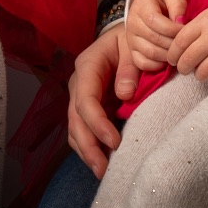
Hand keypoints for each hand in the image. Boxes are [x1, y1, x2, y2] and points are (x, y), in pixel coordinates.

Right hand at [65, 25, 134, 177]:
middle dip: (88, 146)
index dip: (97, 123)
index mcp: (87, 66)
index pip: (85, 100)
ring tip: (102, 172)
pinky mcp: (87, 108)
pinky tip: (101, 161)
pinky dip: (89, 146)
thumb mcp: (132, 46)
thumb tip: (124, 95)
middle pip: (75, 119)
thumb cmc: (130, 39)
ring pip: (75, 128)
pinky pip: (82, 130)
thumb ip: (129, 68)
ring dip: (86, 151)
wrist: (123, 36)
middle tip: (103, 169)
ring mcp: (80, 96)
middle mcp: (78, 83)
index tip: (115, 142)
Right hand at [124, 0, 187, 74]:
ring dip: (169, 54)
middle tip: (186, 42)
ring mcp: (131, 39)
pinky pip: (143, 64)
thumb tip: (180, 22)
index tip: (186, 30)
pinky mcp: (132, 51)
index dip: (173, 29)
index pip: (155, 21)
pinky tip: (168, 58)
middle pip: (155, 39)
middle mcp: (132, 24)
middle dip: (174, 43)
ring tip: (179, 50)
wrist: (147, 4)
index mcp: (141, 7)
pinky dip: (158, 65)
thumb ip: (177, 3)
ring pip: (151, 53)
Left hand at [170, 0, 207, 84]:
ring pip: (202, 74)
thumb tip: (178, 49)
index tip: (172, 59)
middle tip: (184, 67)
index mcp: (204, 23)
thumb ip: (193, 30)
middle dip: (182, 67)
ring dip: (199, 73)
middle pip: (187, 61)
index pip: (179, 43)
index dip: (172, 54)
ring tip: (202, 68)